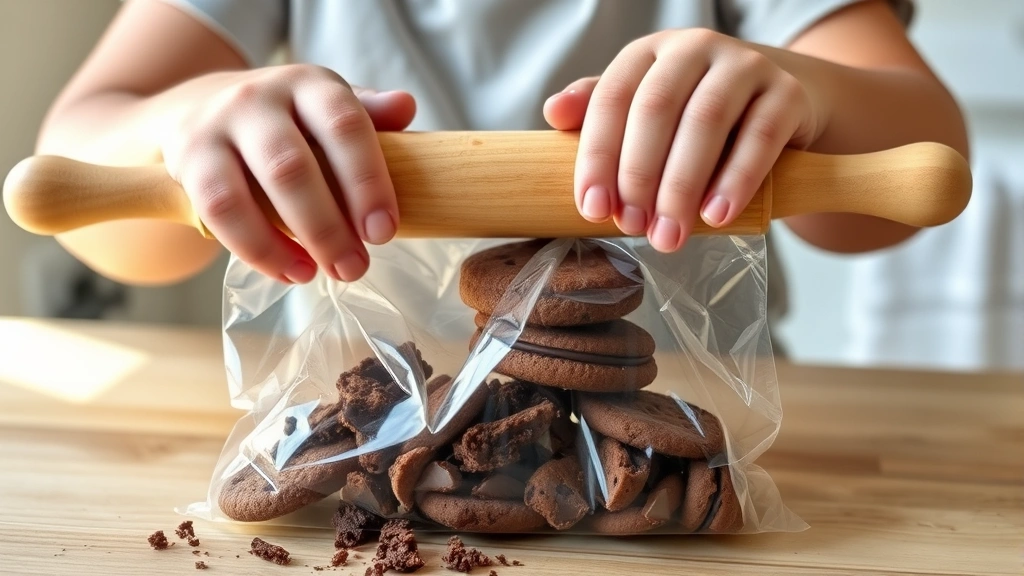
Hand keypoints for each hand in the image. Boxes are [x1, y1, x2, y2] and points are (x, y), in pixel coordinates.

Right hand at [162, 64, 415, 282]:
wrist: (202, 106)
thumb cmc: (288, 121)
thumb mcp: (327, 110)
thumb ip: (368, 114)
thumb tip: (406, 106)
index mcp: (309, 85)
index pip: (344, 125)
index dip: (367, 180)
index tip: (383, 232)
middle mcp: (259, 98)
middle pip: (294, 167)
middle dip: (328, 227)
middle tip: (355, 267)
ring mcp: (218, 126)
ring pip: (250, 191)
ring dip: (287, 243)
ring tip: (318, 274)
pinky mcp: (187, 158)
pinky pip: (219, 211)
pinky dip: (256, 249)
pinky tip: (288, 271)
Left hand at [545, 28, 822, 251]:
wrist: (778, 107)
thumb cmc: (693, 119)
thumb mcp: (644, 113)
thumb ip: (599, 113)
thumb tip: (552, 113)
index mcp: (648, 53)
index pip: (611, 98)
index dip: (597, 156)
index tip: (591, 210)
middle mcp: (694, 48)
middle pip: (655, 107)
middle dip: (638, 175)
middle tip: (631, 228)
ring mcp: (744, 65)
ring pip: (706, 120)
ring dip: (681, 185)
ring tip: (669, 235)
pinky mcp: (786, 93)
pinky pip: (759, 137)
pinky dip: (735, 180)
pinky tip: (716, 217)